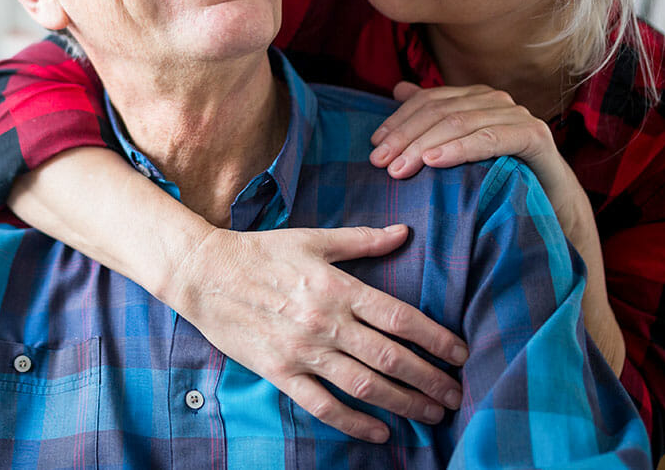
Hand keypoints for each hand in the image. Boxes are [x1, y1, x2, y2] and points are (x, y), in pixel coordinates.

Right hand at [169, 223, 466, 442]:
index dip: (434, 339)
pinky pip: (323, 405)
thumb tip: (404, 232)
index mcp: (337, 287)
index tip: (459, 353)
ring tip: (432, 415)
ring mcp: (302, 351)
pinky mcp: (280, 372)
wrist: (205, 274)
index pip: (398, 317)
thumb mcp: (313, 238)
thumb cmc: (262, 252)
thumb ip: (363, 240)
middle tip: (456, 395)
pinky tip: (379, 432)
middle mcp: (325, 322)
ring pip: (363, 386)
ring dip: (403, 404)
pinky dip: (353, 423)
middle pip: (389, 358)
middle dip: (429, 380)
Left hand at [369, 82, 581, 226]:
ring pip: (459, 122)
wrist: (553, 205)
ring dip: (424, 145)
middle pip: (439, 111)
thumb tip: (399, 88)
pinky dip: (459, 149)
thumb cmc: (501, 176)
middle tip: (381, 163)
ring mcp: (516, 114)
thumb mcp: (460, 148)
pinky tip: (435, 161)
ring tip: (401, 167)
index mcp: (474, 97)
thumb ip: (433, 116)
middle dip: (405, 137)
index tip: (374, 145)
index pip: (428, 100)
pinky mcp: (533, 135)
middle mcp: (494, 99)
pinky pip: (489, 139)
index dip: (398, 120)